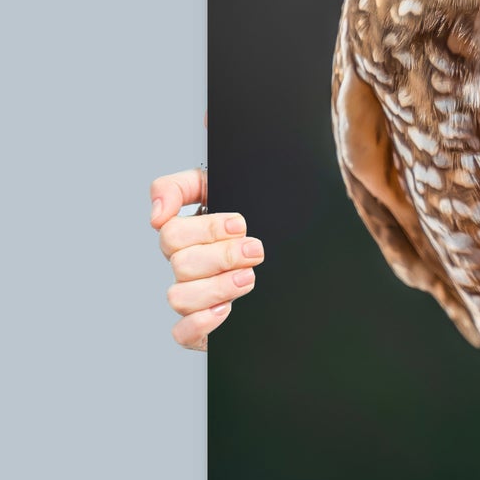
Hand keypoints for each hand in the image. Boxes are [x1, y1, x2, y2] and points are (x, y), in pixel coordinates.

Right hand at [151, 120, 264, 350]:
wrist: (310, 256)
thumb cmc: (277, 215)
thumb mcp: (255, 183)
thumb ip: (220, 161)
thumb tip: (192, 147)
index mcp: (196, 215)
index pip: (168, 207)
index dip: (197, 216)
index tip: (240, 219)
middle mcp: (188, 254)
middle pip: (175, 253)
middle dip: (219, 250)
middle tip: (256, 248)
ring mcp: (194, 290)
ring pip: (178, 293)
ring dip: (216, 285)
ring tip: (251, 278)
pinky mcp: (205, 326)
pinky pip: (181, 332)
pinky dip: (200, 324)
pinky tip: (228, 312)